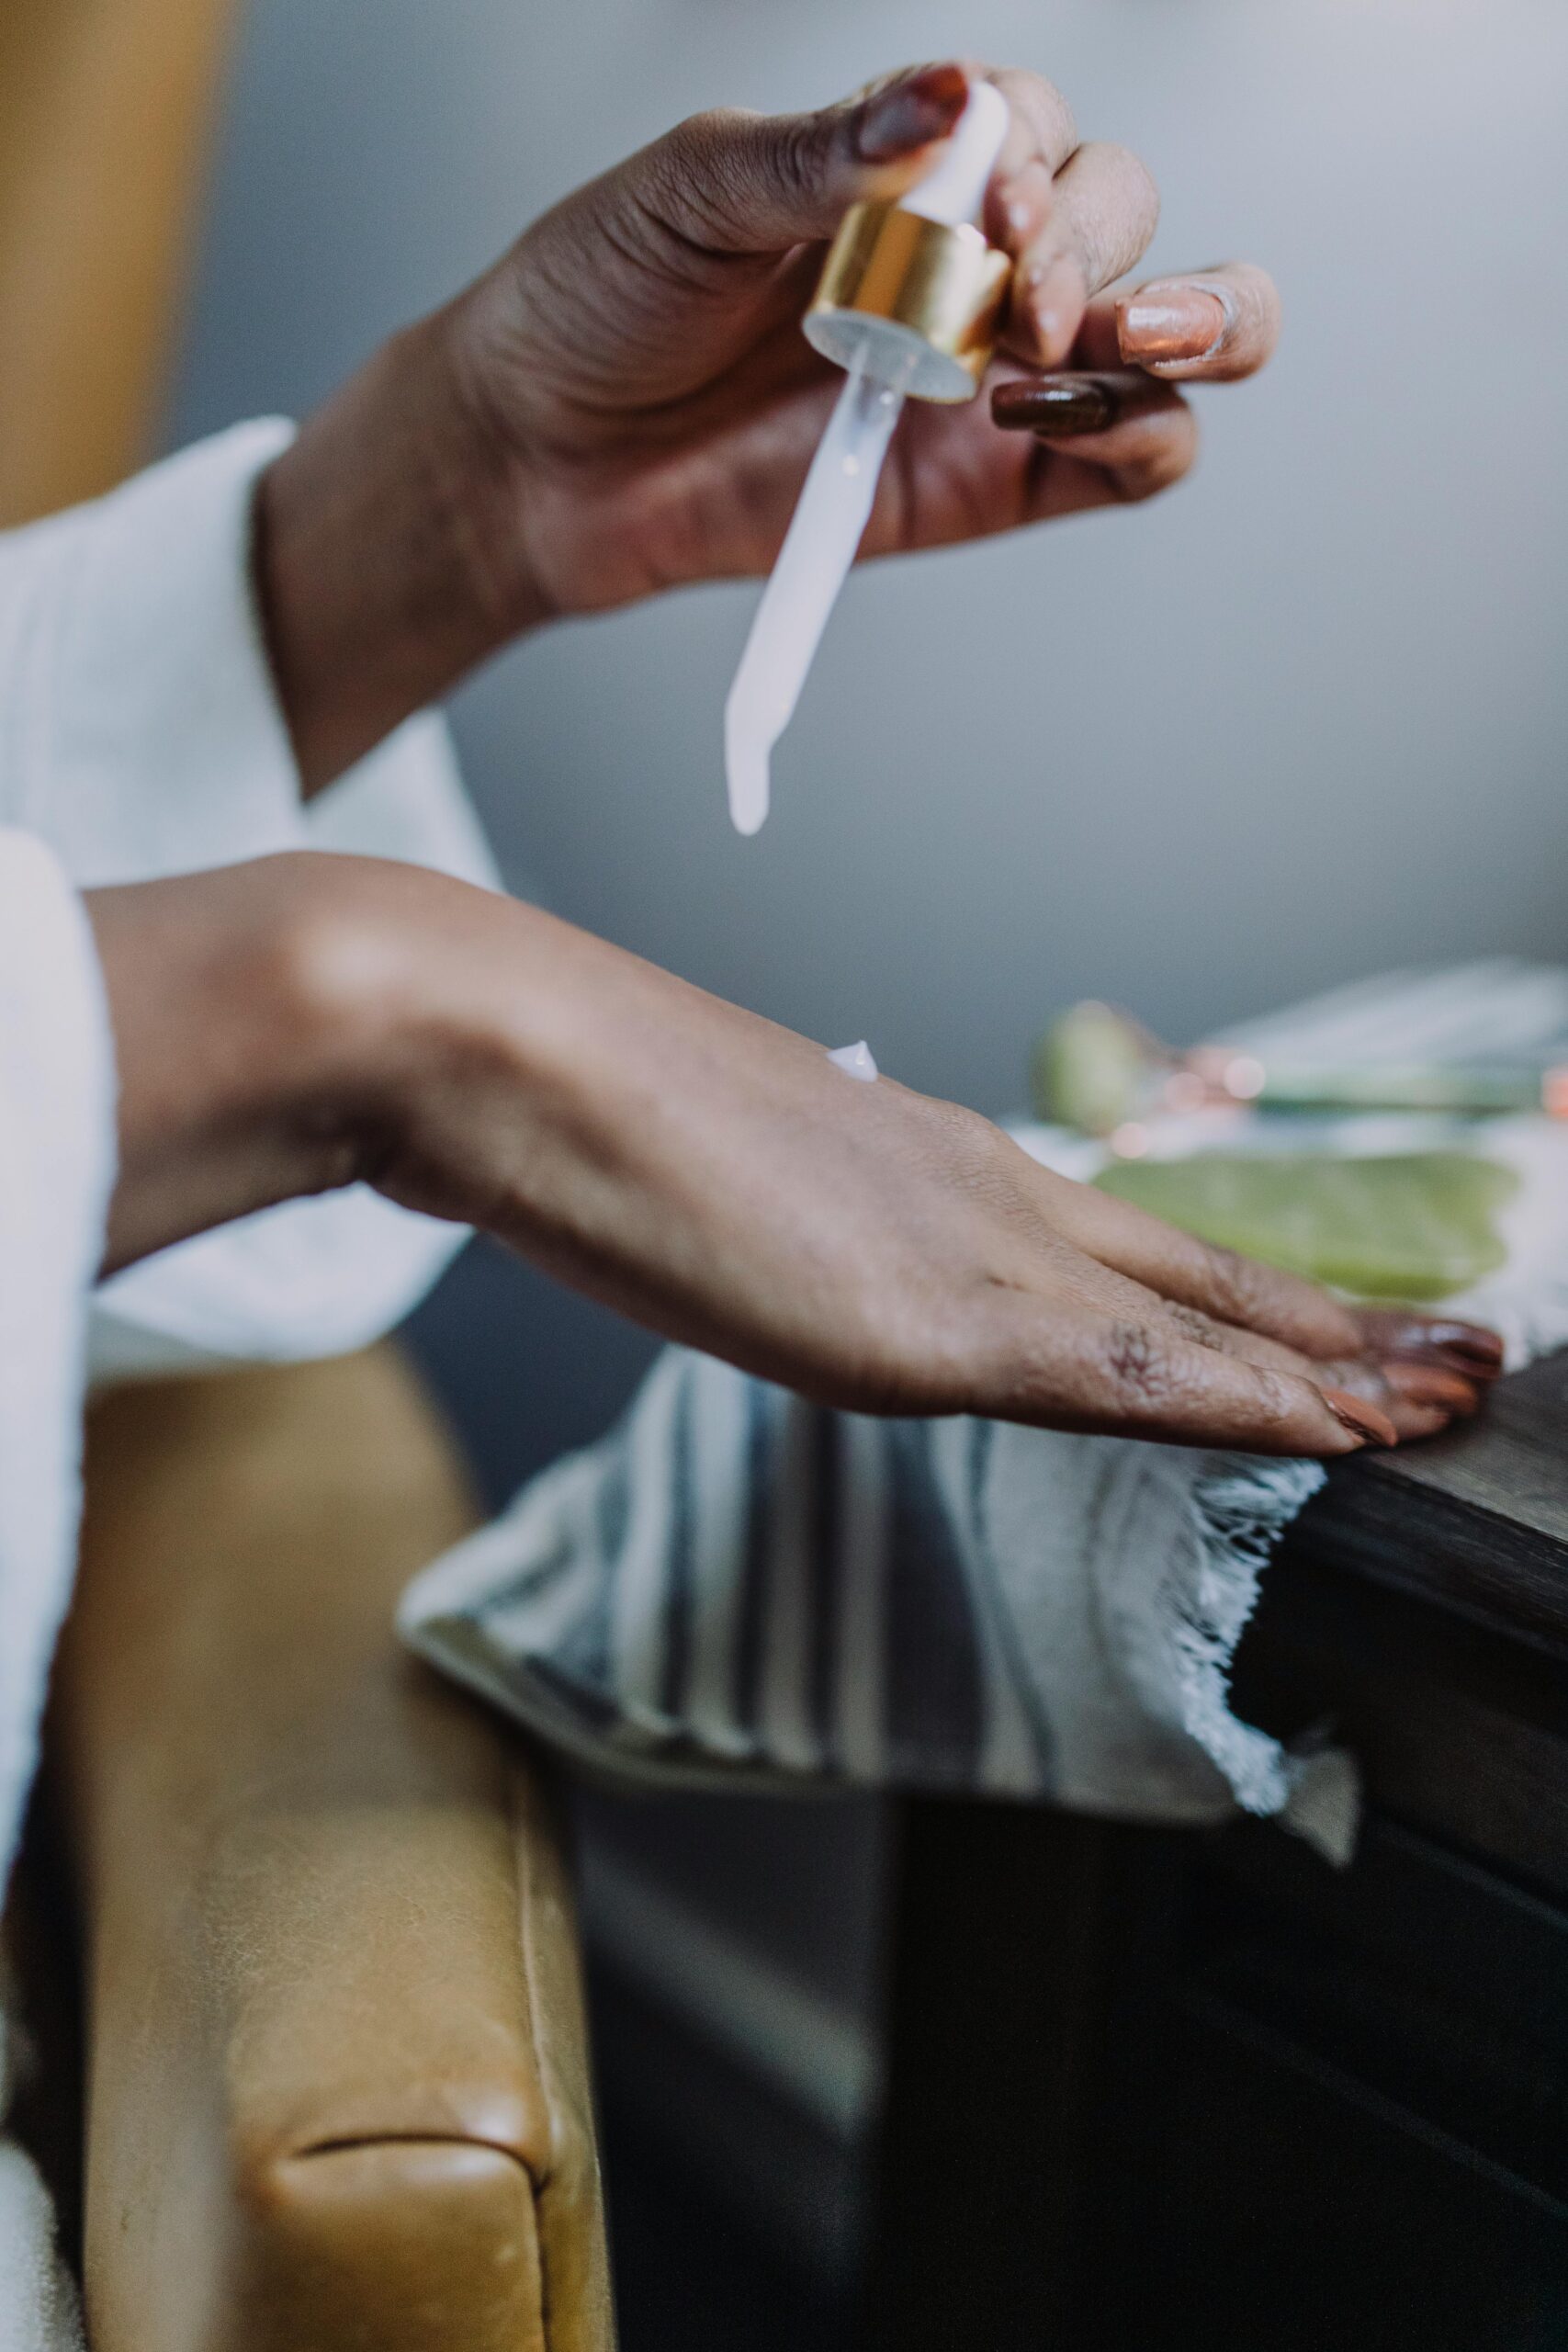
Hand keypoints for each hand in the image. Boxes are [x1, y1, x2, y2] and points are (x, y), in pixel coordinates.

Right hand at [88, 854, 1497, 1455]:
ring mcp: (969, 1254)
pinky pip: (1133, 1379)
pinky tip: (1343, 1433)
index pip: (1132, 1247)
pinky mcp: (932, 1325)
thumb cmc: (588, 1107)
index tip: (1342, 1326)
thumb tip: (816, 1257)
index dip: (1249, 1295)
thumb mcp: (725, 1177)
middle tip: (1470, 1356)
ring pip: (1201, 1325)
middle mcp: (985, 1199)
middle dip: (1343, 1329)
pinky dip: (1254, 1406)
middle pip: (1202, 1275)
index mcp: (938, 1168)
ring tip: (1452, 1400)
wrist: (513, 1056)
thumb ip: (807, 1228)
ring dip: (1338, 1372)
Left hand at [446, 62, 1279, 612]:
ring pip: (1174, 333)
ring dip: (1189, 323)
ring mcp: (998, 378)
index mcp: (910, 169)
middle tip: (1026, 305)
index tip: (995, 213)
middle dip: (1101, 248)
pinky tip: (1055, 421)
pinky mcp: (999, 487)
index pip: (1038, 127)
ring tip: (1098, 347)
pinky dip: (1143, 434)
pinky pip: (1135, 459)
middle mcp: (974, 263)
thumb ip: (823, 154)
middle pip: (1126, 212)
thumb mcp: (692, 195)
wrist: (541, 458)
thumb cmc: (599, 303)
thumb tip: (947, 93)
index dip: (1041, 163)